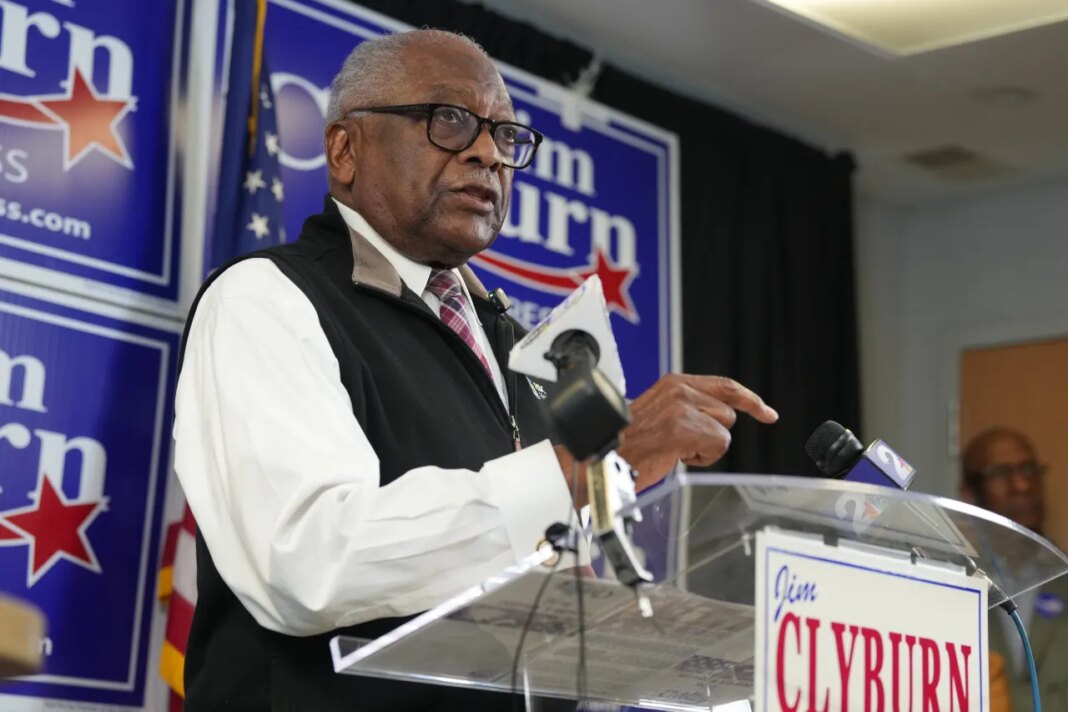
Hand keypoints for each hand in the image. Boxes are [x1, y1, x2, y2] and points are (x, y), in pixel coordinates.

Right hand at [618, 374, 776, 491]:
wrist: (606, 455)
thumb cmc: (631, 441)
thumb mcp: (661, 412)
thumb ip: (689, 407)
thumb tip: (720, 415)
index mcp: (674, 382)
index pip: (724, 386)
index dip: (750, 400)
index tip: (768, 413)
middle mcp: (680, 389)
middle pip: (727, 414)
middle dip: (712, 434)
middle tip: (682, 443)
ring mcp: (682, 407)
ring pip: (723, 432)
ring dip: (705, 447)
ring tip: (675, 449)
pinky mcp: (684, 427)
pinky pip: (716, 446)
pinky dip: (701, 458)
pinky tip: (675, 456)